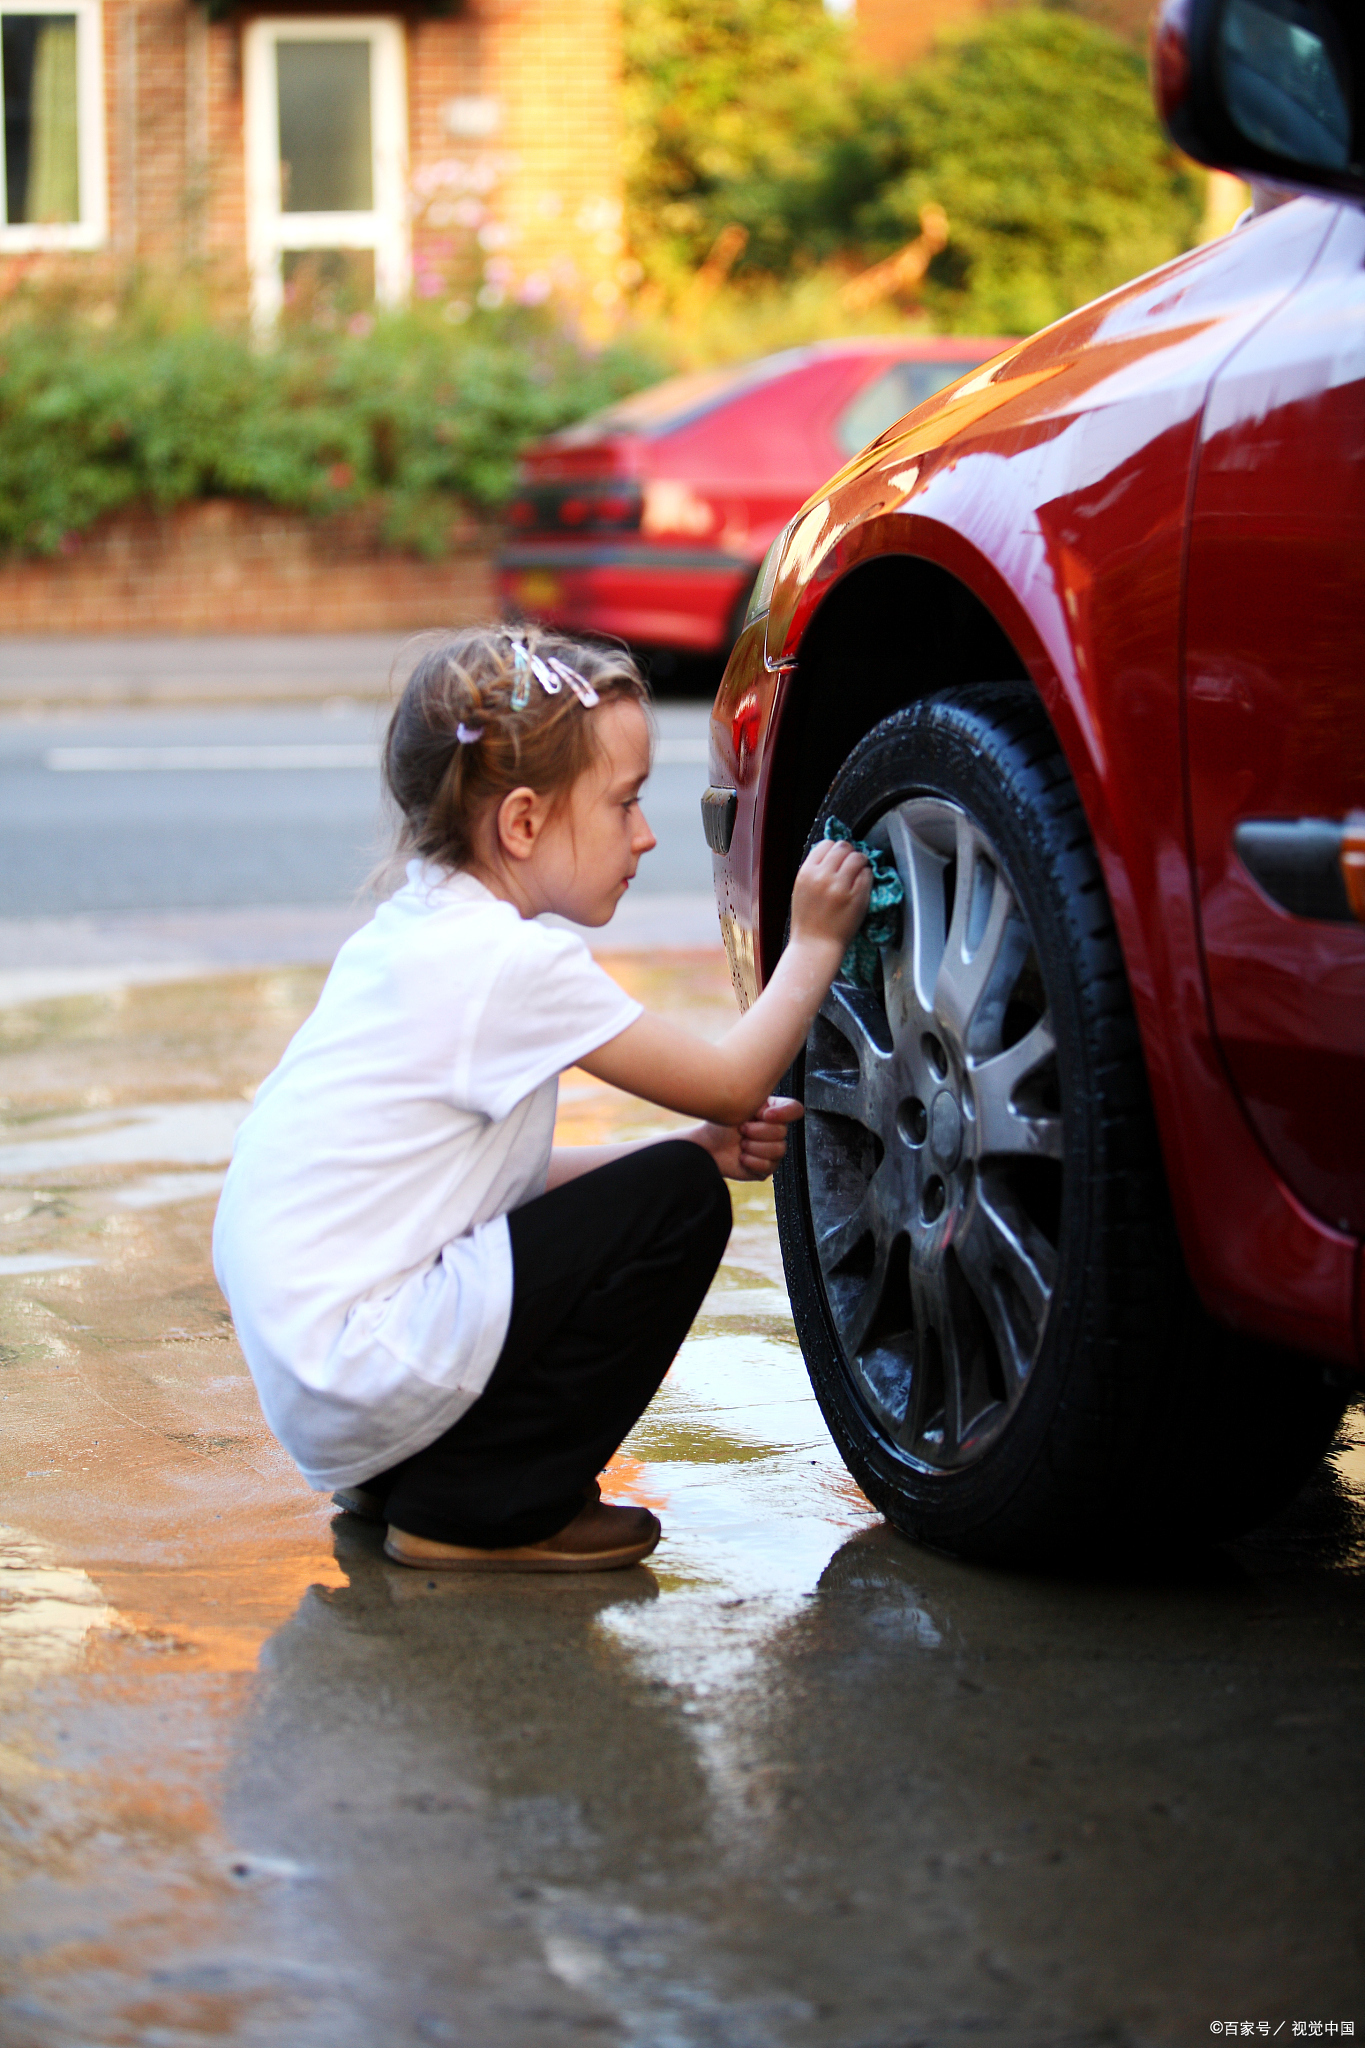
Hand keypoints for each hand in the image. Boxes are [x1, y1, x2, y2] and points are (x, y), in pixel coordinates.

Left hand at [691, 1097, 803, 1180]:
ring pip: (777, 1149)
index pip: (794, 1109)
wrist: (707, 1145)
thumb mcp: (738, 1106)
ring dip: (753, 1146)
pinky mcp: (766, 1168)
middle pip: (782, 1131)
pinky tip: (741, 1157)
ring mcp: (773, 1151)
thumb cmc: (721, 1124)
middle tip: (741, 1130)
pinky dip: (751, 1161)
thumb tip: (769, 1110)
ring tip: (741, 1144)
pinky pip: (768, 1166)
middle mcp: (776, 1131)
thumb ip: (758, 1102)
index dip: (784, 1113)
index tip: (764, 1115)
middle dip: (757, 1131)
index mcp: (772, 1112)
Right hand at [790, 837, 871, 955]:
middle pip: (843, 847)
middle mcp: (823, 876)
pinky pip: (868, 874)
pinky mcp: (858, 896)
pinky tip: (861, 885)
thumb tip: (832, 853)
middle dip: (849, 853)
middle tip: (852, 864)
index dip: (834, 849)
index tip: (838, 857)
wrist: (815, 945)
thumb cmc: (808, 921)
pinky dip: (867, 876)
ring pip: (858, 857)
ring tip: (858, 873)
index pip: (826, 844)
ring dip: (861, 862)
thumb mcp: (802, 889)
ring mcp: (842, 886)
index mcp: (807, 873)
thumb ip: (814, 870)